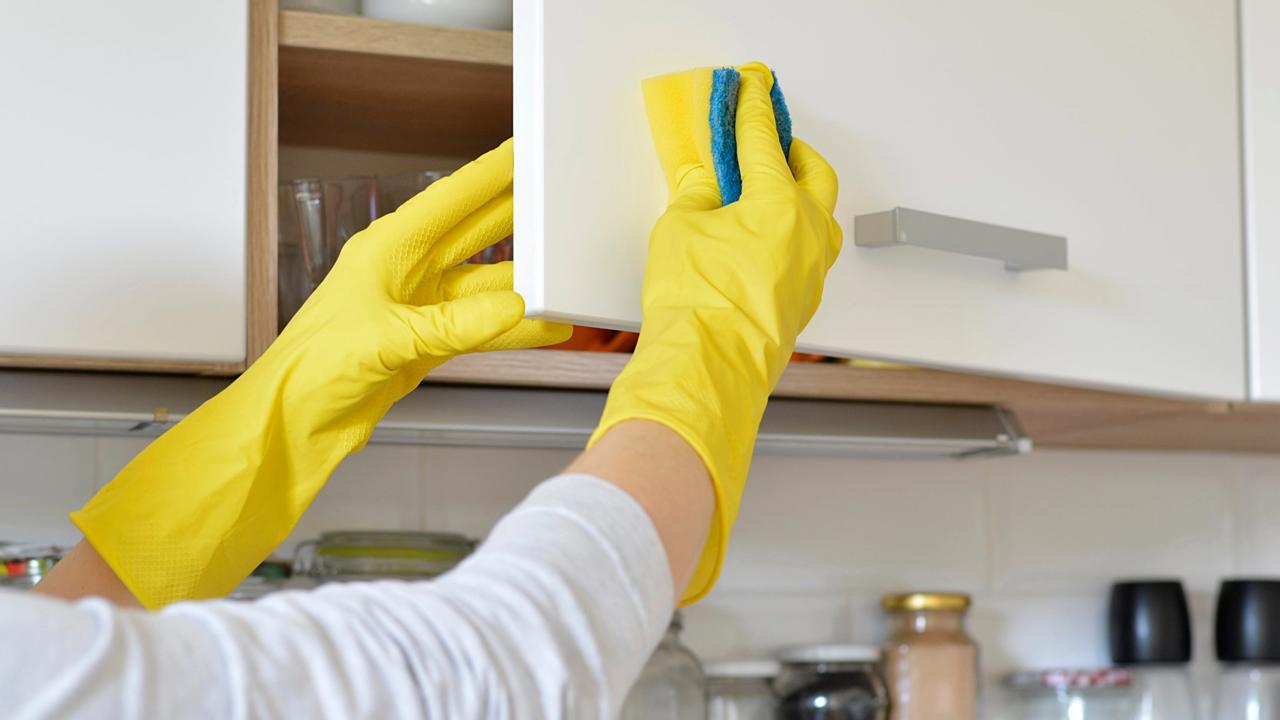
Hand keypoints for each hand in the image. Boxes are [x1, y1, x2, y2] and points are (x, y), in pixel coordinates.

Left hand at [69, 140, 567, 608]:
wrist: (295, 422)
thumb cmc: (313, 369)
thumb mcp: (387, 339)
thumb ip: (454, 325)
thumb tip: (513, 308)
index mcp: (386, 249)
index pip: (449, 201)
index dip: (489, 174)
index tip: (523, 150)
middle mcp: (406, 270)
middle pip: (475, 232)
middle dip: (517, 214)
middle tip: (557, 193)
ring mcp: (420, 306)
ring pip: (486, 284)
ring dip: (524, 285)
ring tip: (567, 277)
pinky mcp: (429, 341)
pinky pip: (483, 326)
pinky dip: (514, 330)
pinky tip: (546, 328)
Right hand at [590, 63, 840, 602]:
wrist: (705, 371)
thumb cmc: (696, 306)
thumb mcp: (680, 230)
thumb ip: (698, 197)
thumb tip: (706, 187)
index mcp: (781, 205)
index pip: (765, 143)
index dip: (752, 112)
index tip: (750, 93)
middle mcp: (807, 236)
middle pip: (813, 174)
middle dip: (792, 151)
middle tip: (767, 139)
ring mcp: (811, 273)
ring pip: (819, 217)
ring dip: (798, 194)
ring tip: (767, 190)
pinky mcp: (801, 304)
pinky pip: (808, 253)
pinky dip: (792, 233)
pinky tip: (764, 238)